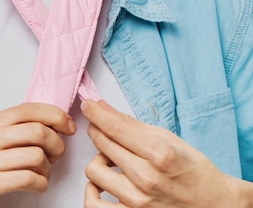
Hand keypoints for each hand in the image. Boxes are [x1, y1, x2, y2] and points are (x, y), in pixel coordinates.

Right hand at [0, 102, 75, 207]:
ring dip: (49, 167)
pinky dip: (41, 183)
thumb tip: (51, 121)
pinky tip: (37, 185)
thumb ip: (10, 130)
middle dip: (56, 143)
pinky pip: (28, 178)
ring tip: (44, 173)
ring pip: (35, 155)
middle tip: (57, 154)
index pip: (26, 109)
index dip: (54, 114)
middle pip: (36, 131)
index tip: (68, 126)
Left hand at [81, 99, 249, 206]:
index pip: (115, 127)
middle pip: (103, 145)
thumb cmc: (193, 171)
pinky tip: (101, 183)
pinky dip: (92, 192)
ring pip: (94, 171)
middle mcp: (146, 177)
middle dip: (97, 130)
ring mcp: (137, 202)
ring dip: (97, 160)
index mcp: (158, 152)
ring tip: (109, 159)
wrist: (213, 205)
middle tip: (100, 126)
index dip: (96, 113)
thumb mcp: (169, 139)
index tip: (88, 105)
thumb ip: (133, 124)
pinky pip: (93, 205)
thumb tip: (105, 108)